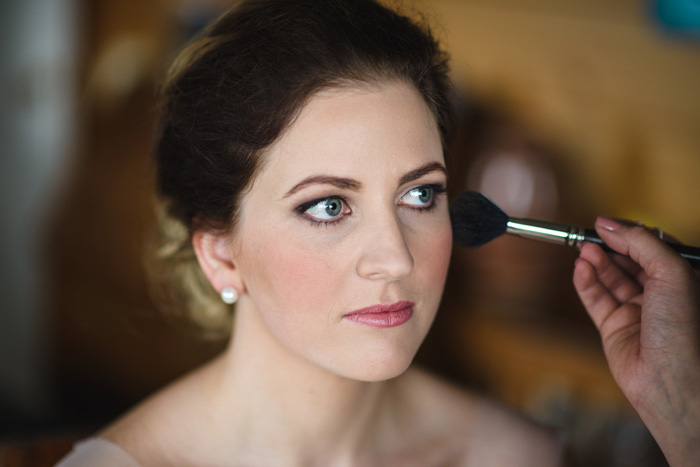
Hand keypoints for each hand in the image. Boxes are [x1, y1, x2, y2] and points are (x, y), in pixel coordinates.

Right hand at [573, 217, 699, 465]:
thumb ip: (640, 243)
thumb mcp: (672, 272)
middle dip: (608, 247)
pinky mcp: (614, 328)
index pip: (651, 246)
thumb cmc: (686, 330)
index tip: (605, 223)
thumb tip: (608, 225)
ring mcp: (637, 311)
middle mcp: (661, 294)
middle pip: (627, 260)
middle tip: (588, 235)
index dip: (628, 233)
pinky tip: (580, 269)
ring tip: (583, 250)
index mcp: (683, 279)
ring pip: (609, 278)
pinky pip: (595, 299)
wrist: (674, 381)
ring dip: (595, 262)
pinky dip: (585, 282)